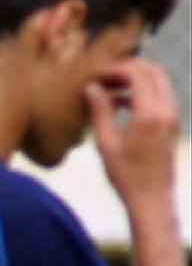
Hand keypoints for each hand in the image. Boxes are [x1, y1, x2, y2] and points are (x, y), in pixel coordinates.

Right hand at [87, 58, 180, 208]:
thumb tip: (91, 88)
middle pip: (154, 72)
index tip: (97, 74)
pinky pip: (161, 96)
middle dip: (130, 67)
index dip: (117, 69)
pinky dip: (144, 91)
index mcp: (149, 115)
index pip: (138, 75)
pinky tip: (122, 102)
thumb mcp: (106, 144)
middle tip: (106, 74)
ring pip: (160, 82)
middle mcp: (166, 111)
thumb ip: (100, 112)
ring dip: (138, 78)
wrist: (151, 197)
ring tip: (111, 86)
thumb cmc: (126, 175)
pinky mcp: (172, 123)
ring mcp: (173, 117)